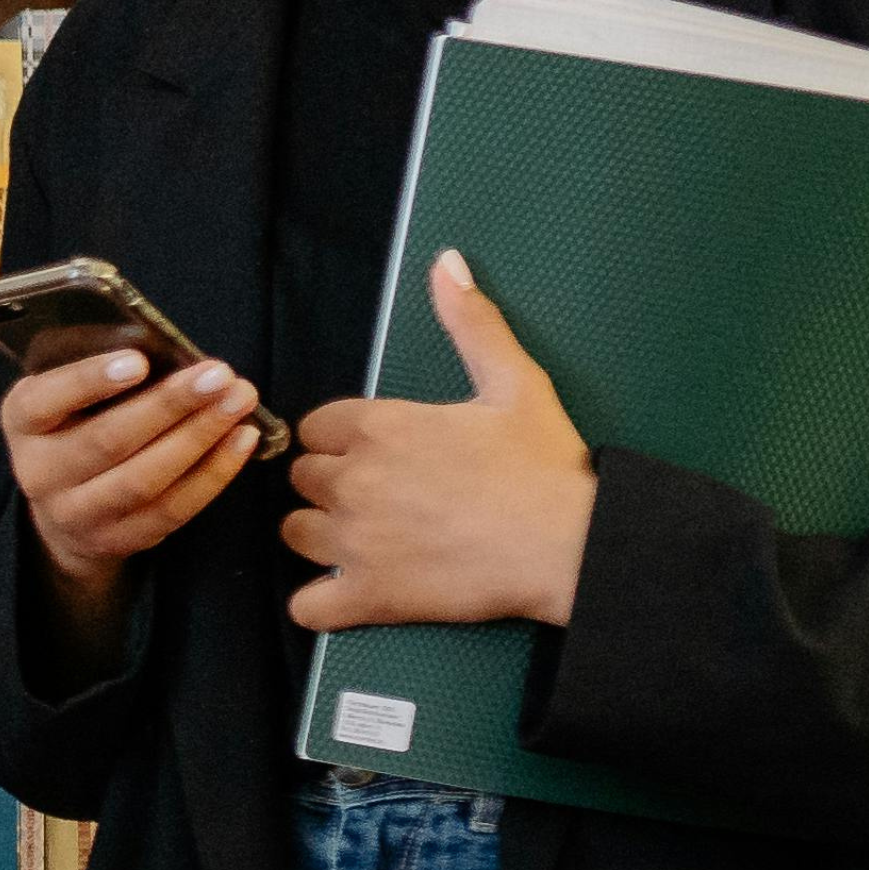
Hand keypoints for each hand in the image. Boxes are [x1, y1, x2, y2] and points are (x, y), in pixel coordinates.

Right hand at [3, 351, 266, 586]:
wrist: (63, 507)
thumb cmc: (74, 425)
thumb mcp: (66, 394)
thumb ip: (99, 374)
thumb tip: (169, 353)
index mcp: (23, 422)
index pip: (46, 400)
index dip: (90, 381)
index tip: (139, 360)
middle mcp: (40, 473)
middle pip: (108, 441)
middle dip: (170, 405)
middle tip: (218, 374)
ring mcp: (77, 513)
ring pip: (143, 480)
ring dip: (199, 437)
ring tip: (239, 402)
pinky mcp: (118, 540)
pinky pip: (172, 510)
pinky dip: (213, 474)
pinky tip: (241, 439)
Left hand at [283, 252, 596, 632]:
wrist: (573, 546)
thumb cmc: (546, 466)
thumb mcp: (514, 381)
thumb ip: (471, 322)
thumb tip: (445, 263)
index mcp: (378, 426)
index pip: (316, 427)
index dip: (343, 440)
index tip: (379, 453)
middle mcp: (353, 480)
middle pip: (303, 478)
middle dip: (333, 484)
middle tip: (382, 496)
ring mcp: (355, 542)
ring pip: (295, 534)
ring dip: (321, 536)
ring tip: (366, 539)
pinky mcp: (370, 597)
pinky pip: (308, 606)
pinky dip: (320, 603)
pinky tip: (346, 592)